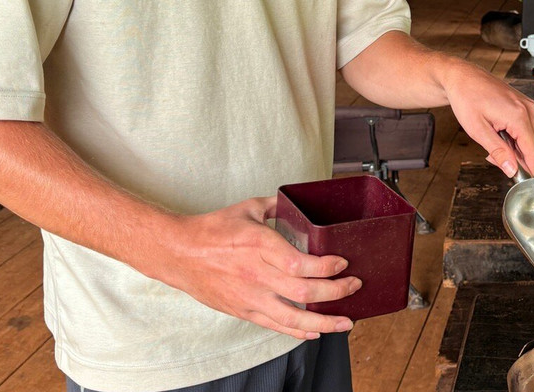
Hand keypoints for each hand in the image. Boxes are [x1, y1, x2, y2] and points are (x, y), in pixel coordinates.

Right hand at [155, 196, 360, 339]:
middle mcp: (257, 274)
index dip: (326, 266)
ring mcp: (251, 296)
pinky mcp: (244, 310)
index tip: (343, 262)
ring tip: (346, 322)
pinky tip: (317, 331)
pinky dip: (299, 332)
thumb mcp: (248, 207)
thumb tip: (298, 203)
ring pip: (294, 317)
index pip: (300, 264)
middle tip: (354, 286)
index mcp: (260, 245)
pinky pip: (276, 325)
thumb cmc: (212, 229)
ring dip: (325, 322)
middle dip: (336, 292)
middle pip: (304, 292)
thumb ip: (277, 205)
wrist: (179, 254)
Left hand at [443, 61, 533, 176]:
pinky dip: (515, 136)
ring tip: (492, 140)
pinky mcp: (526, 104)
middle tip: (491, 157)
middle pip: (532, 146)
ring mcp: (529, 105)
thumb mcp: (477, 130)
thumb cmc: (466, 98)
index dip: (529, 170)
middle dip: (515, 158)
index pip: (533, 151)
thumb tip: (512, 169)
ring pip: (530, 139)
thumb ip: (498, 151)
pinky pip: (527, 128)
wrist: (463, 77)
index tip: (520, 182)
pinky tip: (498, 132)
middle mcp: (529, 109)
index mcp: (519, 115)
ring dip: (514, 147)